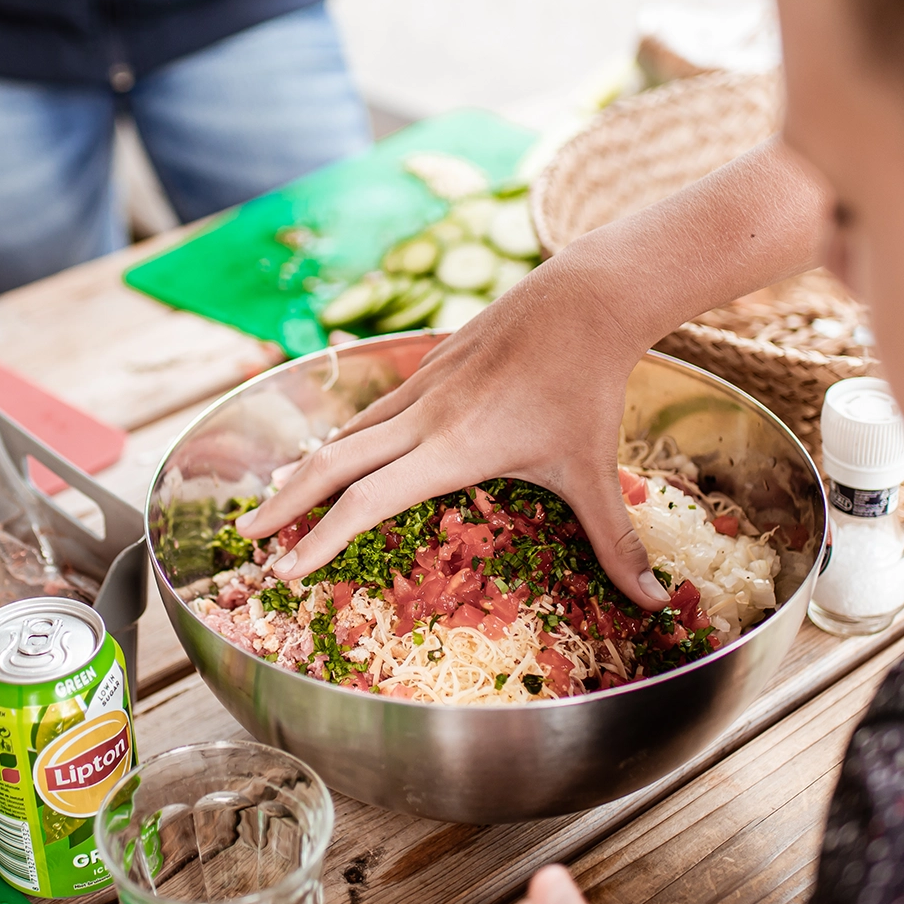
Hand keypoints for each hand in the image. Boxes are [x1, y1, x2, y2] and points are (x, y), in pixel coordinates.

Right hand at [236, 138, 827, 608]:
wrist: (584, 300)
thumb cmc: (588, 390)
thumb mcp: (594, 473)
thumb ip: (617, 545)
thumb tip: (656, 603)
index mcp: (450, 450)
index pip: (364, 502)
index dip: (318, 540)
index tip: (284, 570)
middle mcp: (421, 418)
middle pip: (330, 462)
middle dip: (283, 502)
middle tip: (247, 536)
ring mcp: (420, 386)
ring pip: (347, 432)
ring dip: (307, 468)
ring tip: (279, 499)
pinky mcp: (429, 365)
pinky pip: (374, 409)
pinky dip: (346, 438)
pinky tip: (340, 452)